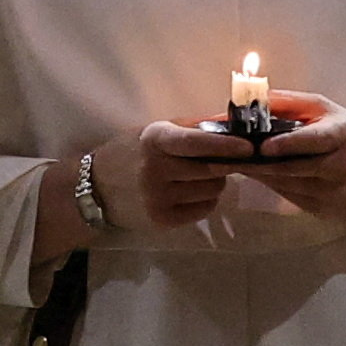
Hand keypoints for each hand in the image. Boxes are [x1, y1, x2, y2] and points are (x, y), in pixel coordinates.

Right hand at [126, 119, 276, 231]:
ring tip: (201, 176)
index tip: (249, 147)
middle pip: (210, 170)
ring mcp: (158, 198)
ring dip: (216, 183)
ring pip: (212, 191)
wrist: (96, 188)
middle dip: (226, 164)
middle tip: (229, 159)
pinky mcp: (162, 220)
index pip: (196, 143)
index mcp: (155, 140)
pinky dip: (206, 200)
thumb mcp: (156, 132)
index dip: (226, 145)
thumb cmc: (133, 153)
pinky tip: (192, 193)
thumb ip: (192, 129)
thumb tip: (233, 126)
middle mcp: (155, 170)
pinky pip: (204, 209)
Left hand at [244, 91, 345, 267]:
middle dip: (258, 163)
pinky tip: (257, 174)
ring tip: (231, 163)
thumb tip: (255, 99)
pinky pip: (289, 196)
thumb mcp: (326, 110)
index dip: (288, 144)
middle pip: (293, 168)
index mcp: (343, 135)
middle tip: (226, 157)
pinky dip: (271, 184)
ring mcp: (333, 193)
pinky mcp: (324, 210)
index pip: (314, 141)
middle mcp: (341, 167)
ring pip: (286, 185)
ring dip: (258, 174)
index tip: (263, 146)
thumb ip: (291, 104)